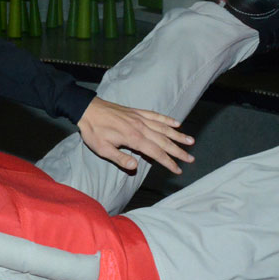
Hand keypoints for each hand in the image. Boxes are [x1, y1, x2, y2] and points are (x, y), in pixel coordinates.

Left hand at [76, 97, 194, 174]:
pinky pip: (156, 115)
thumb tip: (136, 167)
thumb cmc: (93, 131)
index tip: (178, 170)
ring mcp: (140, 118)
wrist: (87, 109)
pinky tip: (176, 123)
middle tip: (191, 159)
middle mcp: (141, 127)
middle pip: (164, 141)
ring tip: (191, 141)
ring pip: (164, 128)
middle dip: (178, 151)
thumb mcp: (103, 149)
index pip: (156, 153)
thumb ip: (120, 158)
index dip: (168, 162)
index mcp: (134, 138)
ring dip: (178, 135)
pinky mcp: (137, 112)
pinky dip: (167, 119)